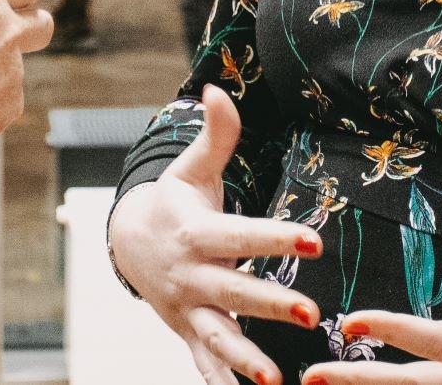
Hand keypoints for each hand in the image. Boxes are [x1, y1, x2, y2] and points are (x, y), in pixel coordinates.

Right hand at [108, 85, 322, 384]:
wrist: (127, 241)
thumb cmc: (177, 201)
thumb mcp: (193, 168)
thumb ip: (216, 134)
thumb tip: (219, 87)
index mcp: (197, 232)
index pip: (241, 234)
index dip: (276, 237)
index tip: (314, 241)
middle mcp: (192, 274)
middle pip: (234, 290)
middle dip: (270, 304)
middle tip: (311, 314)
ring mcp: (188, 308)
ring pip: (218, 336)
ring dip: (244, 358)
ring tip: (274, 379)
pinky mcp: (187, 332)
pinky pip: (204, 363)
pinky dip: (219, 382)